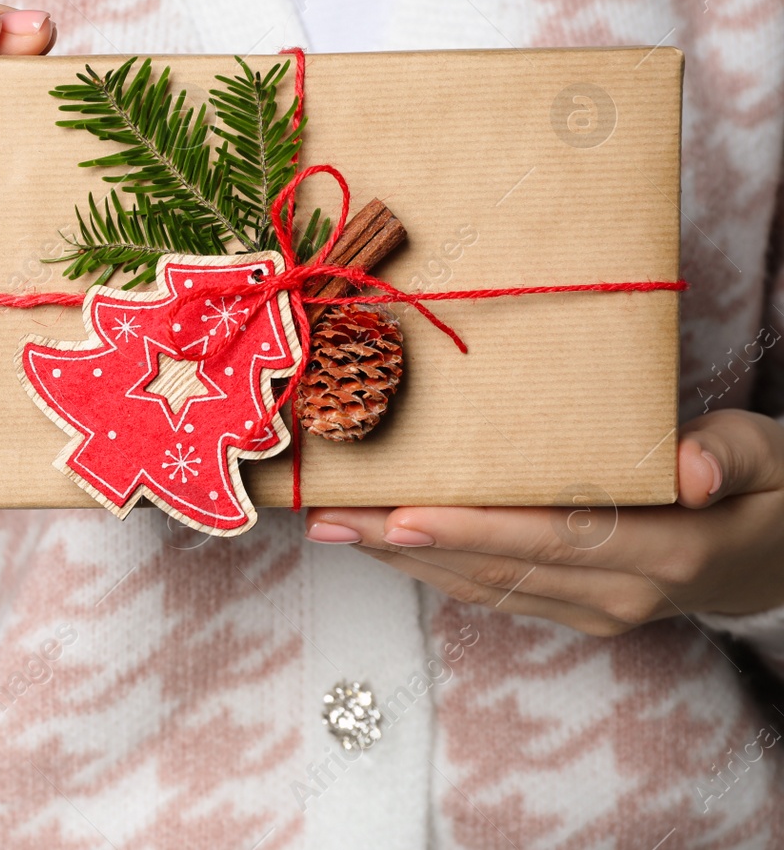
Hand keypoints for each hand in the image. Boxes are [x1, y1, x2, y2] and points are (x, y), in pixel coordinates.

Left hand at [303, 409, 783, 635]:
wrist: (783, 558)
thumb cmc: (771, 488)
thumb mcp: (769, 454)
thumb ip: (729, 454)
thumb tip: (691, 467)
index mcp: (669, 550)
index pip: (554, 536)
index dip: (474, 529)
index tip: (401, 514)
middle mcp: (623, 592)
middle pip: (498, 565)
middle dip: (405, 542)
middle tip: (328, 515)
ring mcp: (599, 610)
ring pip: (484, 585)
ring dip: (402, 559)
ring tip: (332, 525)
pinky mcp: (579, 612)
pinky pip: (494, 591)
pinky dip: (433, 567)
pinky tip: (382, 542)